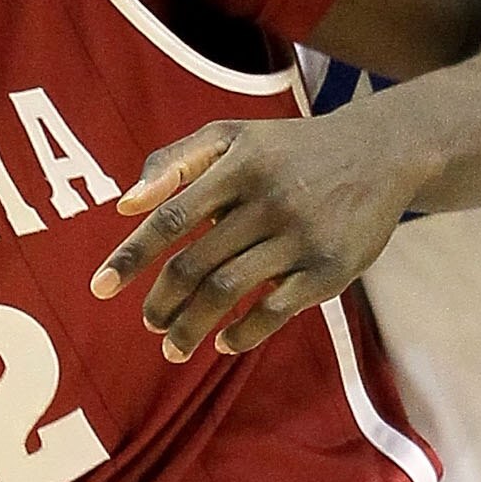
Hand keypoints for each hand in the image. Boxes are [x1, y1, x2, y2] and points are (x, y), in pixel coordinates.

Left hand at [93, 106, 413, 360]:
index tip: (100, 288)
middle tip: (148, 322)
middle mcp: (269, 201)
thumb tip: (125, 204)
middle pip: (196, 263)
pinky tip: (223, 341)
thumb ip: (173, 161)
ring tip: (172, 345)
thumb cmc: (288, 149)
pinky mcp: (330, 270)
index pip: (172, 216)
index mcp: (238, 166)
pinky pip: (274, 312)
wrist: (381, 153)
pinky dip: (241, 333)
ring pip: (228, 291)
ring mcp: (301, 237)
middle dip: (162, 301)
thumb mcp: (232, 136)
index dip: (132, 255)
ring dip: (191, 326)